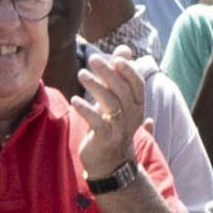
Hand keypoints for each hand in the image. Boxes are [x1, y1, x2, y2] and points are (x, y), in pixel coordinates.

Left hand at [71, 39, 145, 187]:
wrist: (110, 162)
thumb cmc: (112, 125)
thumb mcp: (118, 100)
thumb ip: (120, 75)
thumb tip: (124, 49)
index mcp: (137, 105)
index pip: (137, 84)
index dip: (128, 70)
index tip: (115, 57)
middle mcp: (132, 116)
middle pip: (122, 90)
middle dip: (108, 72)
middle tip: (92, 59)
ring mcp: (120, 128)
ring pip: (111, 104)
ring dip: (96, 87)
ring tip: (81, 74)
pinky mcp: (106, 139)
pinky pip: (98, 122)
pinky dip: (86, 110)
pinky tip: (75, 100)